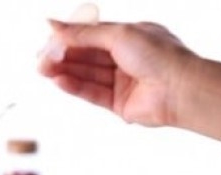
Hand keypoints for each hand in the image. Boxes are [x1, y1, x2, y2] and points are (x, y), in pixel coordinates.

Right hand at [38, 20, 198, 127]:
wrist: (181, 90)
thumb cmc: (160, 56)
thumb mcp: (117, 34)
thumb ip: (83, 33)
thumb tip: (53, 25)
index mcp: (130, 36)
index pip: (91, 36)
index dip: (69, 38)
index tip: (47, 39)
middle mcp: (125, 58)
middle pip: (85, 57)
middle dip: (62, 57)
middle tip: (40, 59)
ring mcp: (121, 81)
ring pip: (86, 75)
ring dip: (64, 72)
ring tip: (43, 70)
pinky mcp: (118, 103)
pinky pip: (91, 93)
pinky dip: (75, 87)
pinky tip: (59, 81)